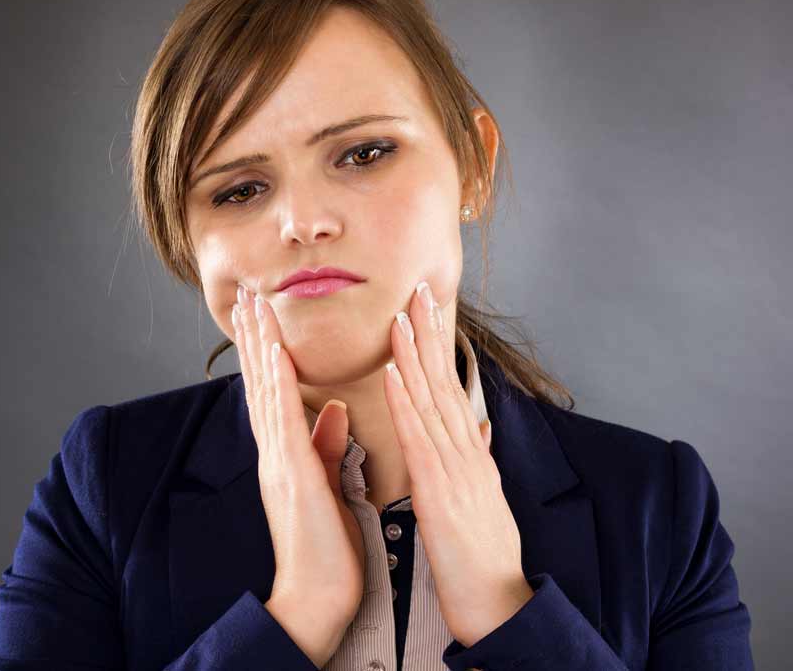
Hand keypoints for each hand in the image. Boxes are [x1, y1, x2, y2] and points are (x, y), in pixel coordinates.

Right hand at [231, 285, 366, 663]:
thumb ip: (327, 446)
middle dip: (254, 338)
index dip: (266, 353)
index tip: (263, 318)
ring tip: (252, 306)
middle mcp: (275, 452)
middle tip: (247, 296)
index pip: (274, 393)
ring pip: (264, 391)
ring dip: (258, 346)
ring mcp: (278, 461)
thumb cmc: (327, 549)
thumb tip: (331, 410)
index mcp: (287, 455)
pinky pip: (282, 419)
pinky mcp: (291, 473)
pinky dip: (275, 383)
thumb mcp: (330, 486)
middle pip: (260, 384)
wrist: (318, 597)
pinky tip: (272, 351)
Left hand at [383, 280, 534, 647]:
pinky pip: (420, 438)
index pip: (450, 388)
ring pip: (433, 401)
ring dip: (415, 355)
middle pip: (445, 382)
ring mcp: (457, 468)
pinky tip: (392, 374)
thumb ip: (480, 458)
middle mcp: (467, 452)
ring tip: (400, 315)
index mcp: (471, 454)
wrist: (499, 602)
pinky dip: (406, 402)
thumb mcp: (485, 499)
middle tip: (416, 289)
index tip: (425, 310)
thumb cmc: (485, 556)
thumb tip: (481, 427)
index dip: (437, 347)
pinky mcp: (441, 490)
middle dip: (430, 333)